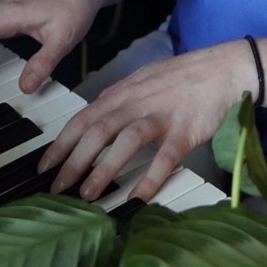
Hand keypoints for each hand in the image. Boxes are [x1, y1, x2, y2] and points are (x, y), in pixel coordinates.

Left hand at [42, 40, 252, 202]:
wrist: (221, 69)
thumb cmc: (181, 78)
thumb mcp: (141, 81)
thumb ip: (117, 100)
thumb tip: (93, 116)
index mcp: (122, 94)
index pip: (82, 119)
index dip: (61, 144)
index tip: (44, 167)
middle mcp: (136, 104)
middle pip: (97, 132)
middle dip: (73, 162)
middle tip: (57, 189)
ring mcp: (161, 116)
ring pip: (125, 141)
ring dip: (103, 169)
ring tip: (88, 195)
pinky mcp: (185, 131)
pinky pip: (165, 156)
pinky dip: (151, 177)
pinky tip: (138, 197)